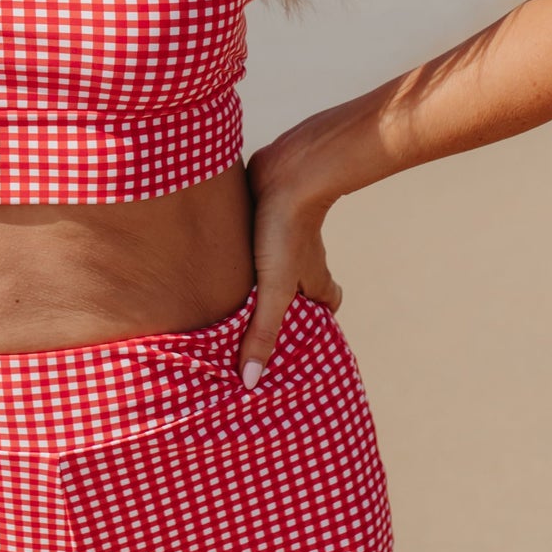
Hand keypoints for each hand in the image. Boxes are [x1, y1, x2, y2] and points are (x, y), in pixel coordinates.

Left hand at [234, 137, 343, 390]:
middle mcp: (304, 258)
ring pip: (278, 261)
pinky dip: (246, 248)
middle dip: (287, 302)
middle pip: (302, 285)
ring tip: (236, 294)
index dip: (319, 322)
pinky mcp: (264, 214)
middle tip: (263, 321)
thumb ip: (262, 332)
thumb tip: (251, 381)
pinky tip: (224, 255)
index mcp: (315, 279)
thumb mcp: (274, 290)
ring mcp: (284, 235)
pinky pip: (258, 237)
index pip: (327, 306)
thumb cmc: (286, 230)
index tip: (302, 340)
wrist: (287, 170)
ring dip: (262, 275)